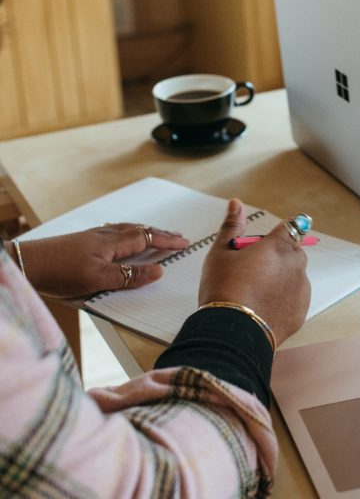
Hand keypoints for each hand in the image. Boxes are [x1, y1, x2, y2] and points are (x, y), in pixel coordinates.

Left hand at [12, 224, 188, 297]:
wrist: (27, 263)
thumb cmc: (60, 271)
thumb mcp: (98, 279)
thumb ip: (129, 276)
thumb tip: (157, 272)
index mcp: (113, 242)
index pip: (148, 239)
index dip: (167, 241)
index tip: (184, 243)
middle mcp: (106, 235)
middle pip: (141, 230)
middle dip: (161, 234)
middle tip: (178, 236)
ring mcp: (94, 236)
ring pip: (128, 229)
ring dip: (147, 232)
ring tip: (157, 234)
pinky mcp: (84, 240)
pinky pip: (116, 231)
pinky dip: (129, 232)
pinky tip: (124, 236)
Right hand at [199, 199, 310, 346]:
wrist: (231, 331)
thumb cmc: (223, 288)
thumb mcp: (221, 253)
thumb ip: (232, 226)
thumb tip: (236, 204)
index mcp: (278, 246)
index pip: (291, 227)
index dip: (278, 233)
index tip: (267, 243)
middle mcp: (295, 265)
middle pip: (292, 252)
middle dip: (277, 257)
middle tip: (251, 270)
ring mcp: (301, 289)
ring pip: (295, 276)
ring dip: (282, 278)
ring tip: (255, 292)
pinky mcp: (301, 312)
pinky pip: (295, 298)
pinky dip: (284, 299)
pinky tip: (263, 306)